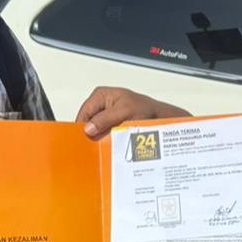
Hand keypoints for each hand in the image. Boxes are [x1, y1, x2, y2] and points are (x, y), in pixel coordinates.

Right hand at [76, 87, 190, 139]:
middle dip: (91, 134)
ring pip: (94, 130)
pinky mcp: (110, 125)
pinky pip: (102, 134)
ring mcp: (105, 116)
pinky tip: (109, 145)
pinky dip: (105, 140)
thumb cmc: (145, 109)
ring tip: (104, 145)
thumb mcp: (124, 111)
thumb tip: (88, 128)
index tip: (85, 141)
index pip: (83, 113)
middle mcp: (100, 105)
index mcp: (100, 95)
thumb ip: (105, 118)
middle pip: (87, 122)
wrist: (159, 117)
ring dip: (98, 139)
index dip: (83, 127)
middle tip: (95, 145)